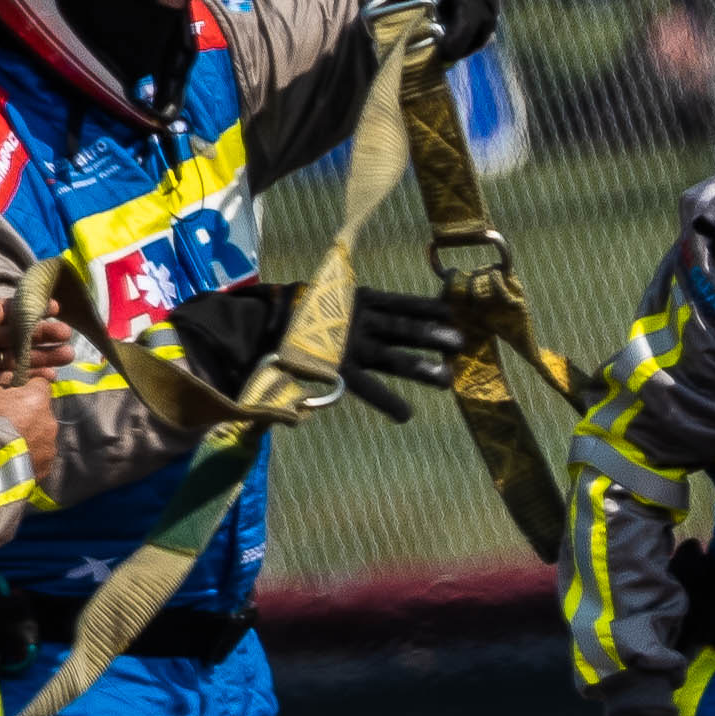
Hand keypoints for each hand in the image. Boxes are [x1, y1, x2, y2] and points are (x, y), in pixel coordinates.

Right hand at [0, 346, 70, 489]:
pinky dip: (31, 456)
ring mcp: (51, 445)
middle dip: (30, 416)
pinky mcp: (47, 465)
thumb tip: (10, 386)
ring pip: (43, 435)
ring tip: (9, 445)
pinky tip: (14, 459)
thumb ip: (3, 388)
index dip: (28, 388)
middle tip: (9, 424)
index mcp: (38, 399)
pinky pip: (41, 456)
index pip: (41, 385)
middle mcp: (50, 420)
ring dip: (31, 437)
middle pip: (43, 412)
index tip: (17, 395)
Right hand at [162, 278, 463, 420]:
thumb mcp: (322, 304)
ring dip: (421, 367)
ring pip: (394, 356)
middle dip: (432, 335)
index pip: (399, 302)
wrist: (252, 325)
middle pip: (404, 329)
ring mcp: (348, 345)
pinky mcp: (336, 367)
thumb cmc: (285, 315)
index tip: (453, 310)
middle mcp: (357, 321)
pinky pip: (368, 386)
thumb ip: (346, 311)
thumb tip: (372, 313)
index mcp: (355, 300)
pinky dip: (388, 401)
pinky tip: (406, 415)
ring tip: (447, 380)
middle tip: (462, 343)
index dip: (426, 306)